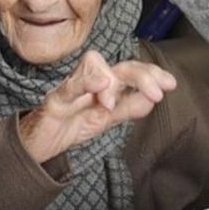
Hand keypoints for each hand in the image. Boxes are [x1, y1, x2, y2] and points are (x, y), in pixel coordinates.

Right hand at [18, 50, 176, 162]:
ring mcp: (72, 88)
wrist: (38, 145)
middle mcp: (91, 81)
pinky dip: (86, 82)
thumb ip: (129, 108)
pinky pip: (70, 87)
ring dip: (112, 80)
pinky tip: (101, 85)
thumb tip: (153, 99)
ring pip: (94, 65)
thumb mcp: (106, 120)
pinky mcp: (55, 101)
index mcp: (105, 86)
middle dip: (141, 75)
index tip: (170, 84)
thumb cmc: (70, 125)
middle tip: (157, 92)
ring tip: (112, 104)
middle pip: (119, 65)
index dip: (151, 73)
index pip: (131, 71)